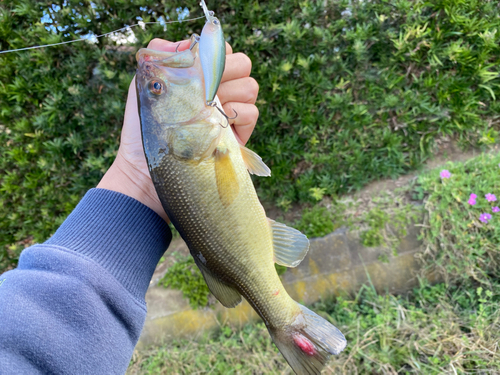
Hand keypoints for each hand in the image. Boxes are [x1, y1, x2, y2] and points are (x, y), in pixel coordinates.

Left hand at [97, 38, 259, 220]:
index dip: (216, 53)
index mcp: (199, 79)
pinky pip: (252, 113)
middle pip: (244, 64)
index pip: (222, 51)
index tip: (202, 66)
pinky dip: (239, 113)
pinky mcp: (238, 136)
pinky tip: (219, 122)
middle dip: (229, 70)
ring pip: (251, 87)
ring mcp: (229, 114)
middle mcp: (218, 93)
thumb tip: (188, 44)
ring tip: (211, 108)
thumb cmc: (144, 130)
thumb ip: (162, 58)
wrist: (147, 171)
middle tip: (209, 87)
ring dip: (234, 92)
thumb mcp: (143, 87)